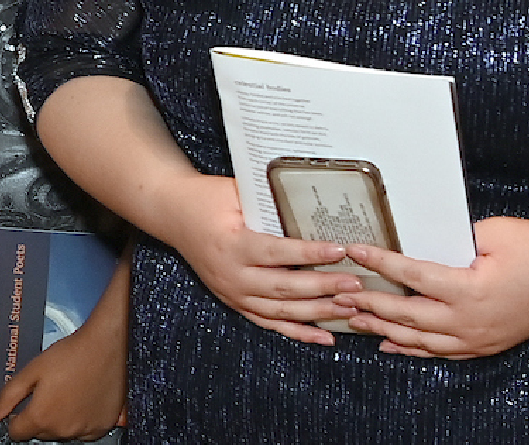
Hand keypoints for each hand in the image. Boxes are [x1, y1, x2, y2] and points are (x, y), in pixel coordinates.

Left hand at [0, 295, 125, 440]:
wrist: (105, 347)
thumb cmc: (71, 355)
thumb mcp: (31, 370)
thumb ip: (9, 396)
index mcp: (42, 416)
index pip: (17, 433)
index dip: (15, 418)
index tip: (21, 406)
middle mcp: (63, 429)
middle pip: (40, 433)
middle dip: (38, 417)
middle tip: (47, 392)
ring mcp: (85, 431)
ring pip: (62, 433)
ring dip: (59, 420)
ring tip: (65, 393)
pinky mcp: (103, 427)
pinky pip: (84, 432)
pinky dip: (79, 421)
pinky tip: (80, 400)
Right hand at [154, 173, 366, 344]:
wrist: (172, 213)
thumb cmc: (205, 198)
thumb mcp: (234, 192)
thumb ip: (268, 202)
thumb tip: (311, 205)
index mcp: (231, 245)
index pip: (277, 252)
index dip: (309, 253)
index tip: (340, 250)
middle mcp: (232, 275)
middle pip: (284, 287)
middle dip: (323, 288)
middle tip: (356, 285)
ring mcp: (233, 293)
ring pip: (280, 311)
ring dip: (317, 312)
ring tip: (350, 309)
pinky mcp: (235, 302)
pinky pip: (270, 322)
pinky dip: (298, 332)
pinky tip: (324, 337)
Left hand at [340, 216, 528, 358]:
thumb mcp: (493, 231)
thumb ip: (453, 239)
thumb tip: (420, 241)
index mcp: (470, 290)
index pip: (412, 276)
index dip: (380, 262)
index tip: (354, 250)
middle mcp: (471, 322)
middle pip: (407, 315)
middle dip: (370, 304)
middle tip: (338, 293)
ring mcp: (480, 339)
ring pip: (421, 341)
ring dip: (384, 330)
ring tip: (354, 318)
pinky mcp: (488, 345)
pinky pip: (442, 353)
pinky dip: (413, 349)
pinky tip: (391, 344)